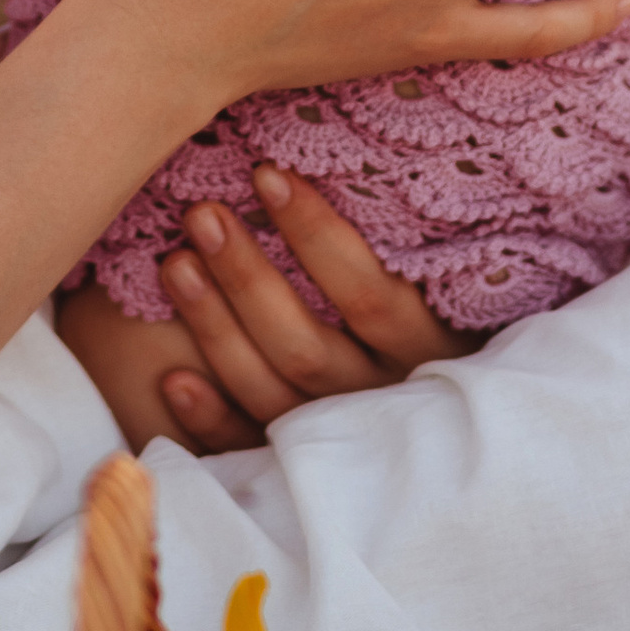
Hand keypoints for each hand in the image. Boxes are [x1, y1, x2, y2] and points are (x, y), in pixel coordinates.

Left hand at [149, 171, 470, 451]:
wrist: (456, 463)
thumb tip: (329, 157)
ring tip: (174, 265)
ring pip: (273, 393)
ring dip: (217, 330)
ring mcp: (344, 445)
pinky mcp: (307, 473)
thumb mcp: (450, 287)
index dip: (316, 234)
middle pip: (307, 346)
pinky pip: (252, 452)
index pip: (370, 293)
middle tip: (202, 213)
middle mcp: (387, 403)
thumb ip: (406, 244)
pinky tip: (173, 378)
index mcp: (430, 351)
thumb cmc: (445, 329)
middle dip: (248, 277)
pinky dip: (212, 419)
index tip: (266, 173)